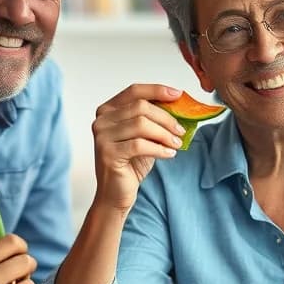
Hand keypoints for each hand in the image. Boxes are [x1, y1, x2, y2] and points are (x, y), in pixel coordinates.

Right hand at [91, 84, 185, 211]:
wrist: (116, 193)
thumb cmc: (131, 163)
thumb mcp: (145, 135)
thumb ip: (153, 118)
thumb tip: (179, 103)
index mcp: (108, 110)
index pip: (134, 91)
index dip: (157, 90)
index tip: (178, 94)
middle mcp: (101, 120)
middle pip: (140, 107)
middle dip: (166, 118)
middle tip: (181, 130)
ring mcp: (102, 136)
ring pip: (141, 124)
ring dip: (165, 134)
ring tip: (176, 143)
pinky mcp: (108, 153)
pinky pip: (140, 145)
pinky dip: (159, 149)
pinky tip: (169, 154)